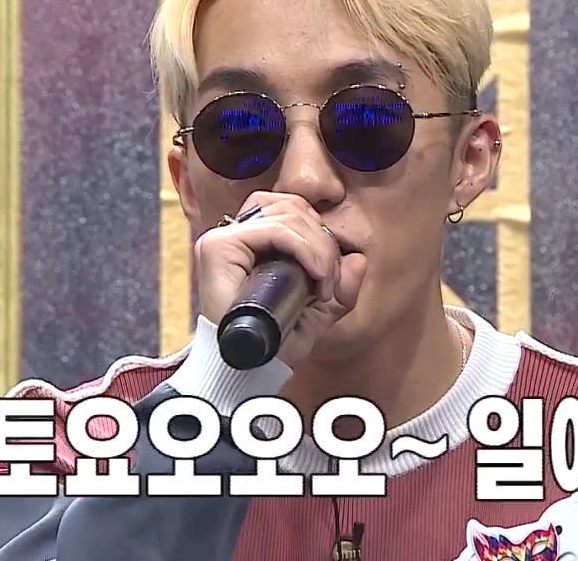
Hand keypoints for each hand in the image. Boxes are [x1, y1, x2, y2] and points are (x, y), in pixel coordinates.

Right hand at [194, 191, 366, 369]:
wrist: (248, 372)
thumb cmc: (274, 345)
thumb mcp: (316, 314)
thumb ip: (339, 288)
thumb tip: (358, 259)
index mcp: (251, 243)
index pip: (290, 210)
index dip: (319, 233)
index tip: (330, 275)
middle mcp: (233, 235)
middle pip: (291, 205)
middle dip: (324, 241)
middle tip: (330, 282)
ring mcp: (223, 238)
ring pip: (288, 214)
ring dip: (319, 247)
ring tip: (323, 283)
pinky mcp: (219, 247)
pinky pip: (276, 230)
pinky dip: (306, 249)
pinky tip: (316, 276)